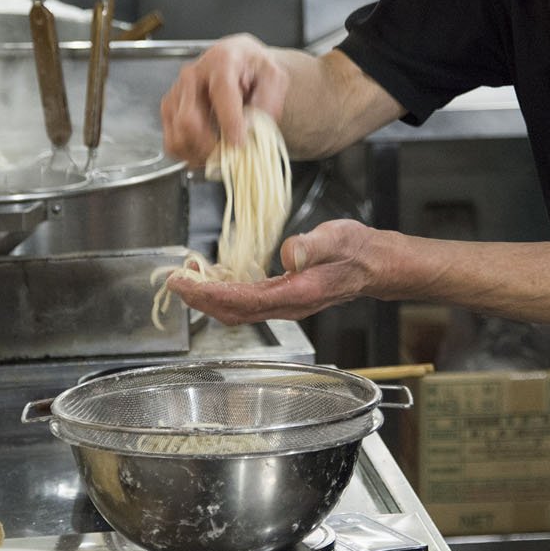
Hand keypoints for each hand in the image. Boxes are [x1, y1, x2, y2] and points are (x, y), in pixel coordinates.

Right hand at [160, 34, 289, 167]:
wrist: (239, 61)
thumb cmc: (254, 69)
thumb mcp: (273, 77)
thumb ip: (267, 102)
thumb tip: (252, 127)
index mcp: (221, 62)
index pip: (221, 93)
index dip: (229, 122)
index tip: (239, 143)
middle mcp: (192, 76)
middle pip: (189, 119)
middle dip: (210, 145)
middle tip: (230, 155)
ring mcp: (177, 93)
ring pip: (178, 134)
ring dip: (198, 153)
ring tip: (219, 156)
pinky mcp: (169, 109)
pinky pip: (172, 141)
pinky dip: (188, 154)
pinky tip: (205, 154)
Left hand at [164, 219, 378, 324]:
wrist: (374, 266)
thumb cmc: (358, 250)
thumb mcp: (338, 238)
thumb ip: (312, 246)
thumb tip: (288, 254)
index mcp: (297, 292)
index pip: (244, 300)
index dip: (211, 294)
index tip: (185, 283)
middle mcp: (288, 305)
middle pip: (234, 312)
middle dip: (200, 300)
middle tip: (175, 281)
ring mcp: (285, 304)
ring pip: (238, 310)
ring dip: (209, 298)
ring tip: (188, 279)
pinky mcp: (283, 297)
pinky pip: (247, 303)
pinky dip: (224, 294)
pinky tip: (215, 279)